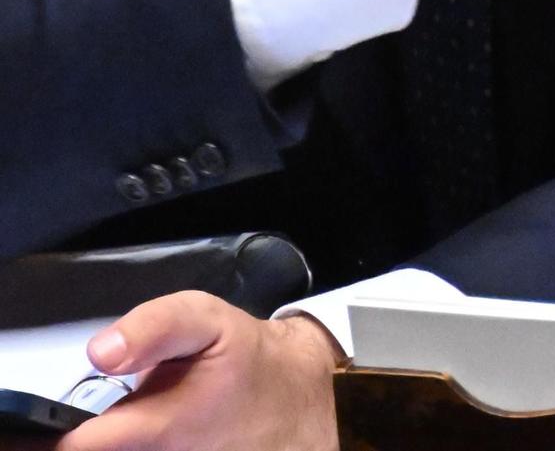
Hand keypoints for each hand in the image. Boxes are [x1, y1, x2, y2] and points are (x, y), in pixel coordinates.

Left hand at [58, 293, 339, 450]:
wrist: (293, 398)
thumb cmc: (246, 359)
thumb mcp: (207, 320)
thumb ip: (154, 327)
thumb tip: (101, 351)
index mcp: (160, 431)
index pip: (76, 448)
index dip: (57, 433)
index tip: (61, 419)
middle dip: (97, 434)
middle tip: (123, 410)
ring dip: (123, 440)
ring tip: (148, 419)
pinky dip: (140, 446)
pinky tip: (161, 433)